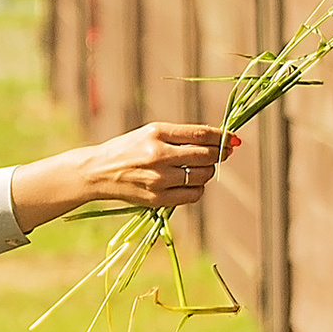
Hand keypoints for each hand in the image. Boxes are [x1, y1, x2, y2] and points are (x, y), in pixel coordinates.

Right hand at [9, 122, 235, 232]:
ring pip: (202, 176)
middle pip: (206, 156)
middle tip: (223, 153)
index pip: (201, 134)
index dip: (222, 136)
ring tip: (200, 167)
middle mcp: (158, 155)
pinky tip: (190, 182)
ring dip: (208, 171)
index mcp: (157, 132)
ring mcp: (158, 179)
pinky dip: (198, 188)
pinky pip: (193, 195)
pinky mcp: (157, 198)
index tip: (234, 138)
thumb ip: (183, 135)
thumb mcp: (151, 132)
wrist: (98, 172)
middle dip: (220, 154)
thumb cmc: (130, 148)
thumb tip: (219, 139)